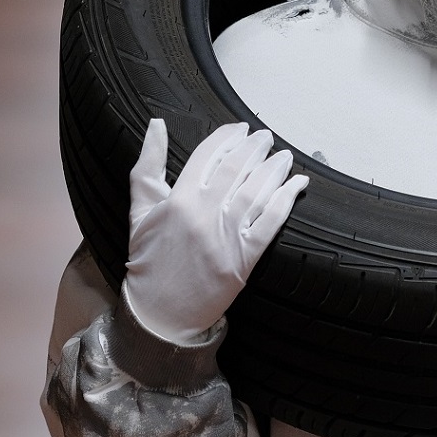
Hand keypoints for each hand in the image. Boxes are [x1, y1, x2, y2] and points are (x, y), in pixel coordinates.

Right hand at [121, 119, 307, 344]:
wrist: (160, 311)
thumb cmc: (149, 259)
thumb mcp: (140, 210)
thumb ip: (148, 165)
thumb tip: (156, 124)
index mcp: (180, 200)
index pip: (209, 155)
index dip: (228, 137)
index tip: (241, 128)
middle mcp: (206, 214)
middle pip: (238, 168)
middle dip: (255, 147)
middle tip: (265, 137)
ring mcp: (227, 236)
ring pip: (258, 191)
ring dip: (275, 168)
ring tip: (283, 156)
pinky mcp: (246, 257)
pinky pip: (271, 222)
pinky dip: (287, 199)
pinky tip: (297, 184)